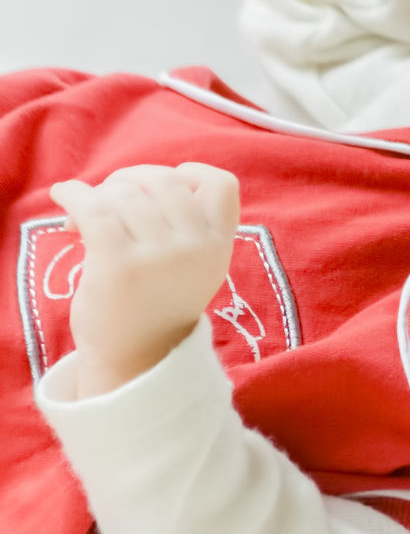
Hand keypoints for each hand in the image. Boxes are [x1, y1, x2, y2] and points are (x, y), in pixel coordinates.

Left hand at [48, 162, 240, 396]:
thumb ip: (184, 225)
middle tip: (110, 202)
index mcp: (219, 246)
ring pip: (126, 194)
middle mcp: (197, 249)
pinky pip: (93, 208)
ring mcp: (161, 257)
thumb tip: (128, 181)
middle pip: (164, 180)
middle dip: (131, 181)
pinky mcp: (120, 265)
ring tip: (84, 216)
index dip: (190, 174)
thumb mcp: (193, 266)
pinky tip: (64, 199)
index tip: (161, 188)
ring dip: (98, 195)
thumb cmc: (156, 304)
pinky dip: (72, 194)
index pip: (221, 184)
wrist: (137, 359)